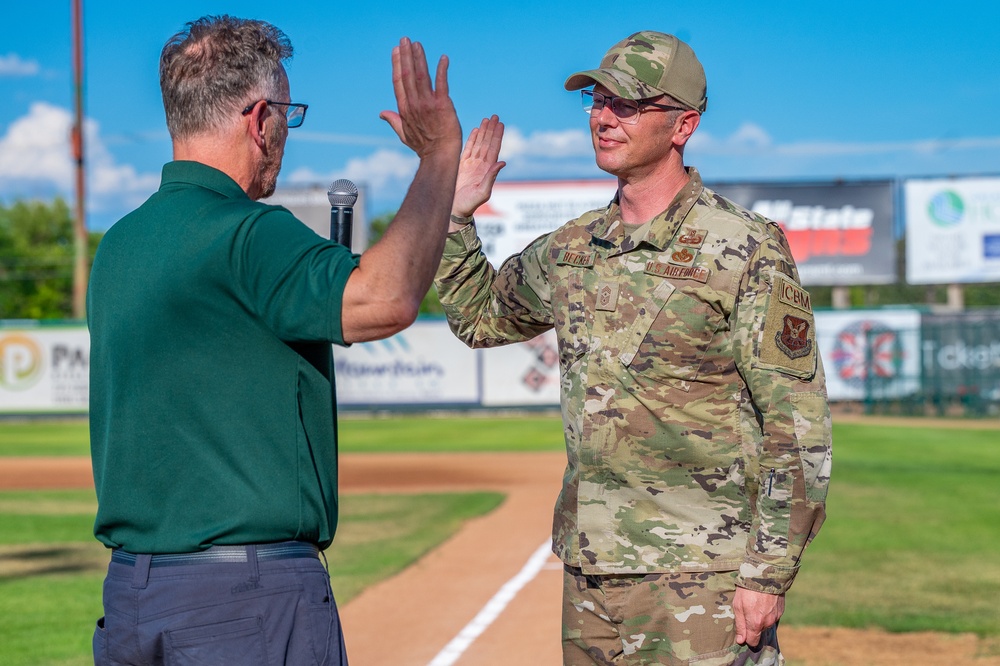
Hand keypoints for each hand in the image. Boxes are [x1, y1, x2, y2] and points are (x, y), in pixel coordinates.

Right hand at [379, 38, 461, 159]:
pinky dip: (442, 70)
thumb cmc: (424, 147)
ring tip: (417, 44)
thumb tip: (381, 113)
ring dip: (419, 58)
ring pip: (421, 76)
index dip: (397, 65)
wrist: (440, 156)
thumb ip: (394, 120)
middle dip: (406, 55)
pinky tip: (443, 58)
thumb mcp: (404, 134)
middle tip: (405, 39)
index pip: (399, 82)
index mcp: (405, 109)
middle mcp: (414, 104)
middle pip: (408, 75)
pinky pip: (442, 84)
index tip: (397, 51)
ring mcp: (427, 104)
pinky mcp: (443, 105)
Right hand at [452, 115, 505, 218]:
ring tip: (486, 119)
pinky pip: (468, 149)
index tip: (500, 123)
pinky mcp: (461, 166)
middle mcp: (480, 165)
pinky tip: (475, 130)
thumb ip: (491, 177)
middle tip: (495, 116)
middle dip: (491, 130)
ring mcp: (471, 165)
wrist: (455, 210)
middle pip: (487, 143)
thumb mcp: (483, 192)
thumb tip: (502, 162)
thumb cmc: (469, 205)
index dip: (497, 136)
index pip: (494, 149)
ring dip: (483, 132)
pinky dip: (472, 139)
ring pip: (478, 144)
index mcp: (487, 170)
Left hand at [733, 587, 783, 646]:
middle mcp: (767, 623)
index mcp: (756, 623)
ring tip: (756, 603)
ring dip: (761, 618)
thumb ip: (740, 625)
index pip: (753, 641)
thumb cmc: (747, 589)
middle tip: (748, 611)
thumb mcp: (738, 606)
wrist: (765, 574)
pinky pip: (772, 616)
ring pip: (766, 623)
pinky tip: (763, 601)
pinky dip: (768, 612)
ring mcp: (776, 617)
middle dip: (753, 625)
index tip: (743, 632)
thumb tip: (741, 641)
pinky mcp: (781, 610)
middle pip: (759, 631)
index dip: (747, 638)